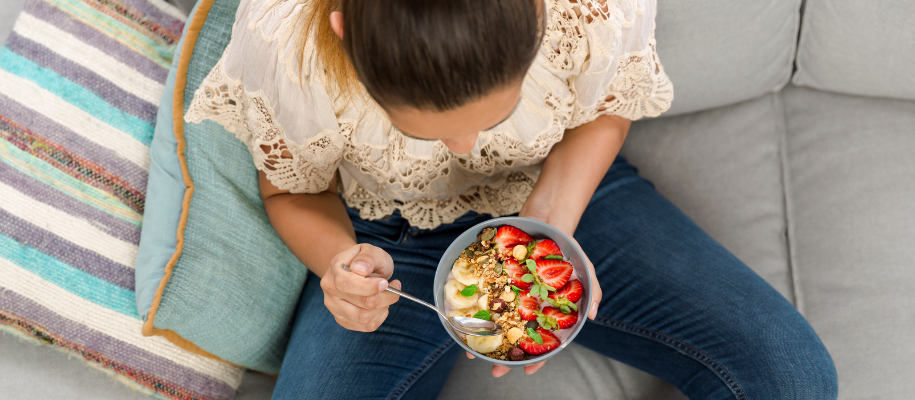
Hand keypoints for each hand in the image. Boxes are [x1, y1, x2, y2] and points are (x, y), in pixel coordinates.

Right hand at [322, 243, 401, 331]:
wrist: (356, 269)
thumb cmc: (366, 260)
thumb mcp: (370, 250)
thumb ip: (367, 257)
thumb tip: (360, 268)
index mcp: (335, 270)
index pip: (346, 283)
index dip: (369, 286)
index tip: (385, 282)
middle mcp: (330, 290)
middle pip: (361, 303)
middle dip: (385, 296)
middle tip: (395, 286)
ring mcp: (334, 307)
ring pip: (364, 318)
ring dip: (383, 308)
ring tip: (388, 295)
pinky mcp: (343, 320)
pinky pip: (366, 326)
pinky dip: (380, 317)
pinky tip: (382, 305)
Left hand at [469, 207, 602, 376]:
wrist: (546, 219)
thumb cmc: (568, 248)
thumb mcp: (584, 268)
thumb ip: (591, 291)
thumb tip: (591, 315)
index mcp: (547, 311)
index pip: (544, 342)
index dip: (538, 358)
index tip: (528, 371)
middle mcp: (527, 307)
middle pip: (516, 338)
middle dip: (505, 358)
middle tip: (495, 372)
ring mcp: (510, 295)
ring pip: (496, 323)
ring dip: (485, 340)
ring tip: (472, 353)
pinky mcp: (495, 281)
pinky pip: (483, 299)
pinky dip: (474, 311)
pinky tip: (464, 321)